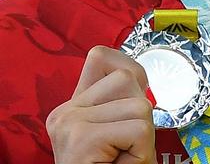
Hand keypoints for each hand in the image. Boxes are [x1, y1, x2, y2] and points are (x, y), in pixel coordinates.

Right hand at [46, 45, 155, 163]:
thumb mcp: (117, 132)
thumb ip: (120, 102)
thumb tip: (140, 75)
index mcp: (72, 107)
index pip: (102, 57)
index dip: (131, 71)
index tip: (135, 102)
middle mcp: (65, 111)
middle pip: (129, 78)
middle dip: (141, 113)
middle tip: (126, 144)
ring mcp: (70, 122)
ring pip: (140, 105)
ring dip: (144, 135)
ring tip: (124, 156)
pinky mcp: (82, 138)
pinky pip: (139, 128)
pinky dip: (142, 150)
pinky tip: (122, 163)